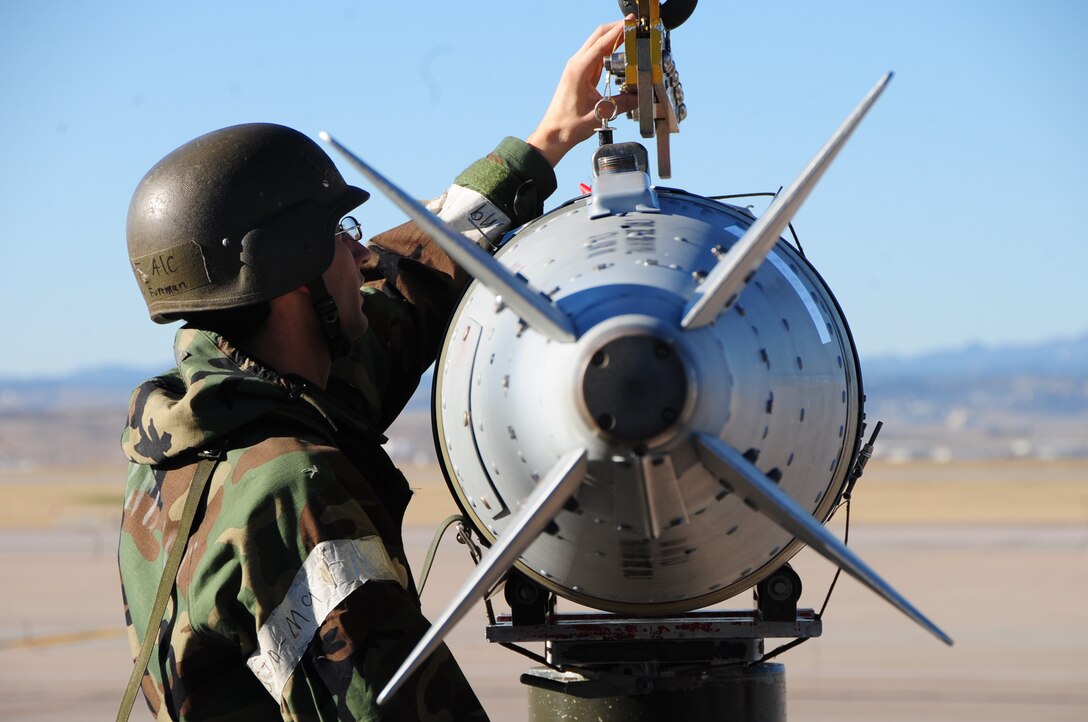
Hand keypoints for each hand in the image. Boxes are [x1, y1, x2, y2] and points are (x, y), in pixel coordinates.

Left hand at [527, 20, 637, 166]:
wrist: (553, 134)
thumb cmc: (568, 126)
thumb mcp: (598, 116)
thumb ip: (620, 105)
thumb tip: (638, 98)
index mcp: (579, 71)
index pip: (601, 44)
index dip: (618, 31)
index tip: (631, 23)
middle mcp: (577, 65)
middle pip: (598, 36)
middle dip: (616, 27)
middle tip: (634, 24)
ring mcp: (577, 68)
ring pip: (597, 43)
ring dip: (613, 36)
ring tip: (631, 33)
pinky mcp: (580, 73)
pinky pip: (597, 55)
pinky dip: (609, 48)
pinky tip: (620, 49)